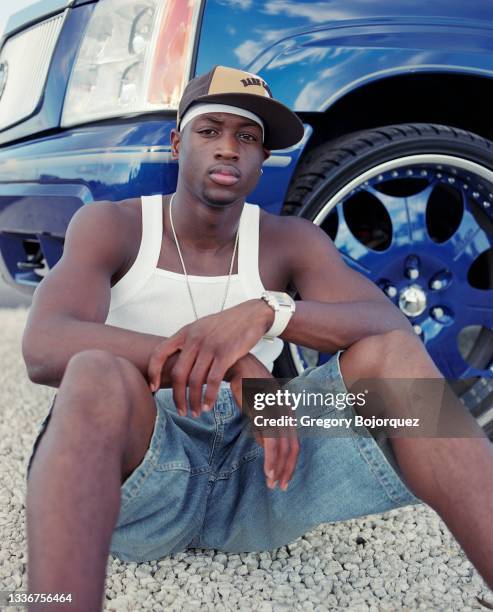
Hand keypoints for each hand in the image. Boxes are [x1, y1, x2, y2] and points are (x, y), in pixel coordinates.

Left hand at [147, 299, 273, 416]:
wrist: (250, 315)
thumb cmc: (226, 324)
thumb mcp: (201, 327)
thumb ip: (188, 342)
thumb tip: (174, 359)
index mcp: (185, 332)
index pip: (159, 353)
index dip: (153, 372)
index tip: (154, 389)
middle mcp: (195, 339)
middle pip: (178, 374)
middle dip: (177, 396)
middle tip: (181, 411)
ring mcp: (210, 346)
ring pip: (195, 380)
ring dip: (194, 400)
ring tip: (196, 412)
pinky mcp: (226, 353)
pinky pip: (213, 380)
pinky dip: (209, 396)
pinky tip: (208, 406)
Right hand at [226, 354, 299, 491]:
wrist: (237, 365)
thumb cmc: (245, 385)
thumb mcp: (257, 408)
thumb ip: (263, 427)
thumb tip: (265, 447)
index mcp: (286, 411)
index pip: (293, 442)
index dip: (290, 462)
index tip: (283, 477)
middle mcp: (286, 412)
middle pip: (293, 447)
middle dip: (287, 469)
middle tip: (280, 487)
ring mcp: (277, 413)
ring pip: (283, 447)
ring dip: (278, 468)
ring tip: (272, 483)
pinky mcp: (265, 414)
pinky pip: (271, 441)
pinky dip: (271, 459)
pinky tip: (267, 471)